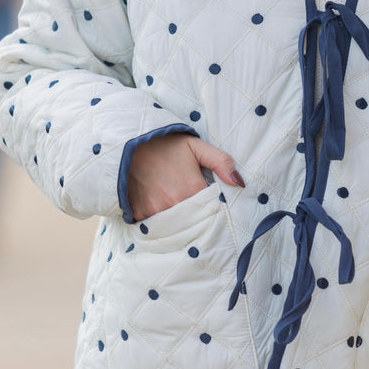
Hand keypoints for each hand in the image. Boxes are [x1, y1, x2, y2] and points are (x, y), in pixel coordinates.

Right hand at [127, 134, 244, 221]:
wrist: (129, 143)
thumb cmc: (166, 145)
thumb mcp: (197, 147)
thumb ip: (221, 162)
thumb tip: (240, 183)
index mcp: (193, 188)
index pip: (211, 210)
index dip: (211, 208)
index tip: (209, 203)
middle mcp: (175, 202)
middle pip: (193, 221)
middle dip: (195, 216)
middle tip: (189, 203)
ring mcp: (155, 210)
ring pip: (175, 225)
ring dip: (177, 220)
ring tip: (173, 204)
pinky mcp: (140, 214)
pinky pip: (154, 225)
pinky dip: (158, 219)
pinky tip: (157, 206)